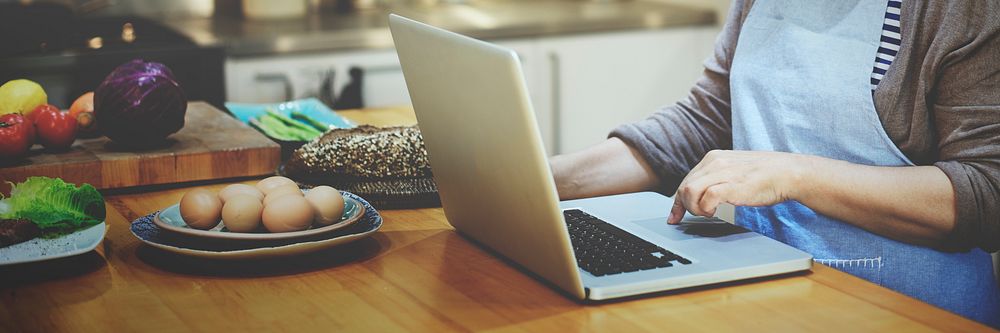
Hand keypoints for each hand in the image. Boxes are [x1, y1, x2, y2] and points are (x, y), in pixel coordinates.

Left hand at [667, 150, 812, 223]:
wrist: (787, 172)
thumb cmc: (764, 176)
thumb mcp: (734, 171)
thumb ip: (716, 178)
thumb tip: (702, 195)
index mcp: (713, 158)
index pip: (686, 181)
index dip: (677, 202)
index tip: (674, 218)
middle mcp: (714, 163)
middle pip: (683, 187)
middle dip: (685, 207)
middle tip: (698, 216)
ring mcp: (722, 173)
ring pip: (689, 192)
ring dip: (694, 208)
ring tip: (708, 213)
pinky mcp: (731, 186)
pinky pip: (706, 199)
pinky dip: (706, 209)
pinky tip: (715, 212)